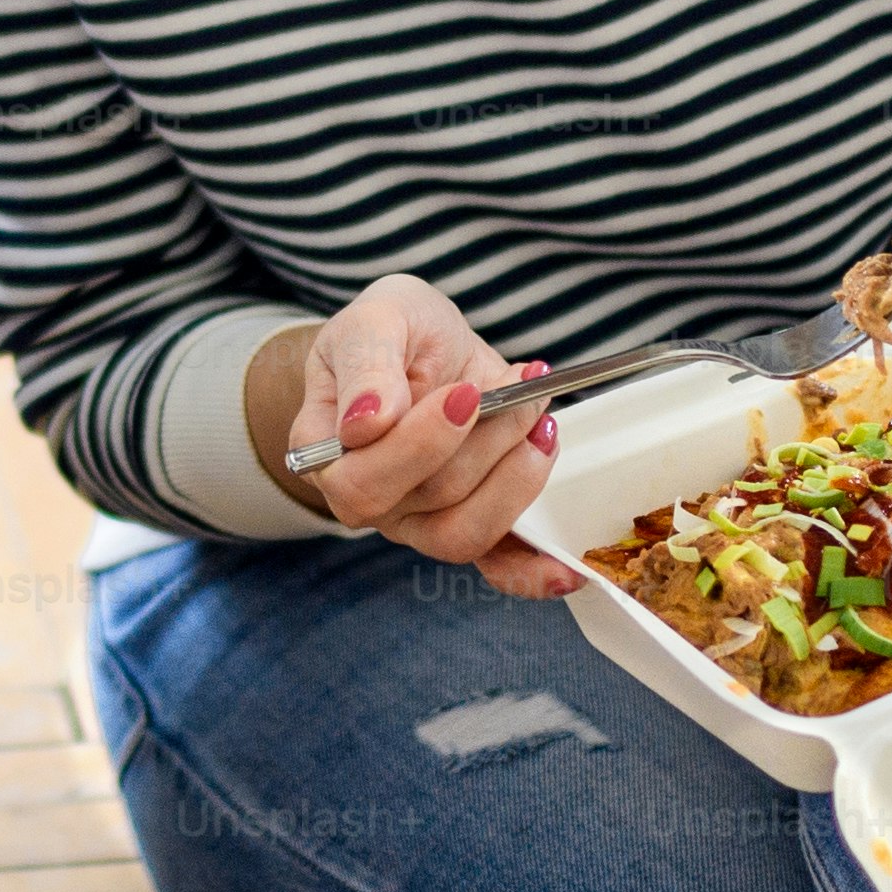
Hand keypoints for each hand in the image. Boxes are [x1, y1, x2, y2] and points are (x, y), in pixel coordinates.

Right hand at [259, 279, 579, 596]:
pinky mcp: (469, 523)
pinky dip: (530, 573)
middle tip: (520, 385)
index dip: (420, 445)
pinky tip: (564, 571)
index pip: (362, 481)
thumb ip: (365, 365)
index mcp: (328, 454)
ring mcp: (418, 519)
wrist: (426, 343)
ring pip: (466, 530)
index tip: (466, 393)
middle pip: (429, 499)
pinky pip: (495, 566)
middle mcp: (370, 499)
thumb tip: (364, 426)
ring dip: (518, 475)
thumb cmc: (393, 331)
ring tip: (539, 416)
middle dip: (488, 439)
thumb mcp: (376, 319)